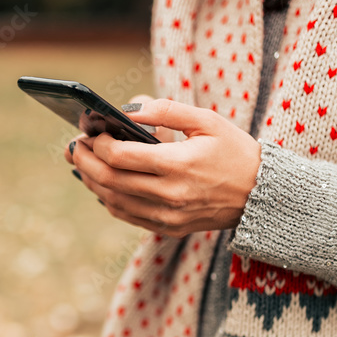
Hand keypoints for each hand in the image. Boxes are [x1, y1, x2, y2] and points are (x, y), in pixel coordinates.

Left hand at [65, 98, 261, 236]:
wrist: (262, 195)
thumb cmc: (234, 151)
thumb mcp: (206, 120)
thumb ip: (166, 109)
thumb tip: (127, 109)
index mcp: (178, 165)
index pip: (120, 157)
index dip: (98, 143)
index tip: (90, 130)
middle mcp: (170, 195)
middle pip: (109, 180)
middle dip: (85, 161)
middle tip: (75, 146)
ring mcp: (168, 216)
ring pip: (113, 201)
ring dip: (91, 181)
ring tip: (81, 163)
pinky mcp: (168, 228)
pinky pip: (127, 215)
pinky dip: (108, 199)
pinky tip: (102, 184)